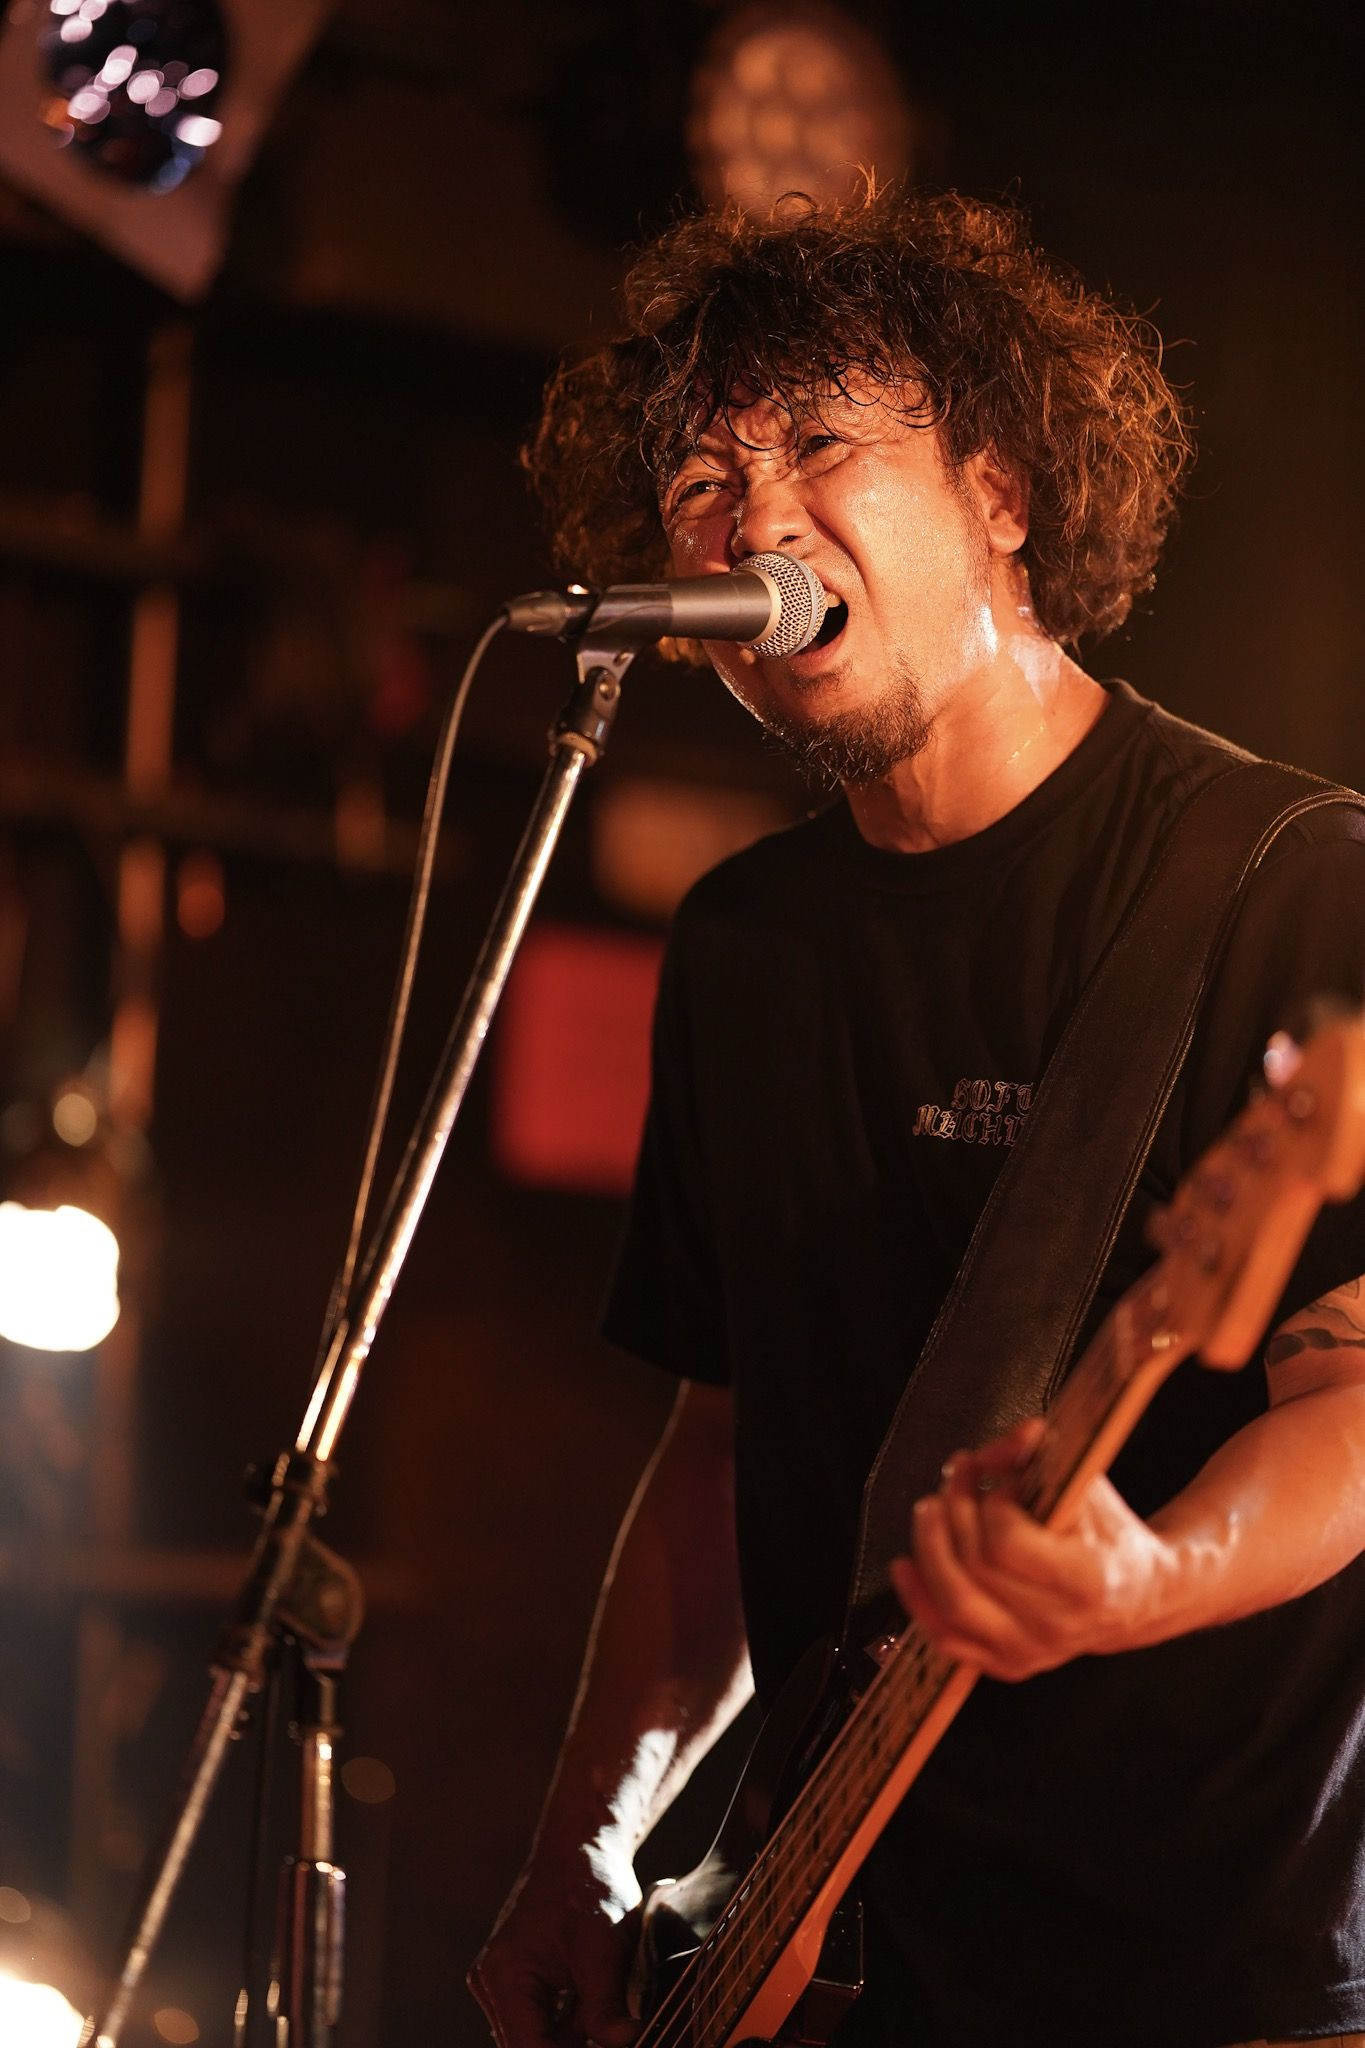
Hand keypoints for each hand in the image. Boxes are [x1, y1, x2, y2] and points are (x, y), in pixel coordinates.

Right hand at [468, 1847, 641, 2047]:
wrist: (582, 1848)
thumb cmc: (591, 1889)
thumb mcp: (605, 1951)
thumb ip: (607, 2009)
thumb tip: (626, 2043)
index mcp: (505, 1978)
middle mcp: (493, 1985)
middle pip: (531, 2047)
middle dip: (574, 2046)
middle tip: (613, 2027)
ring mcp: (501, 1984)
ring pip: (540, 2038)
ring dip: (575, 2036)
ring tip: (605, 2003)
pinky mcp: (517, 1982)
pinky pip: (543, 2021)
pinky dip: (572, 2022)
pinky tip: (595, 2001)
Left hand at [889, 1421, 1178, 1679]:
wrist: (1136, 1596)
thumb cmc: (1108, 1533)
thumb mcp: (1087, 1484)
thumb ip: (1043, 1456)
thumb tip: (1016, 1435)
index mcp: (1088, 1581)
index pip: (1007, 1542)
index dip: (993, 1502)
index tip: (1004, 1481)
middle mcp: (1059, 1627)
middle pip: (974, 1568)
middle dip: (954, 1511)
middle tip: (955, 1476)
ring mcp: (1033, 1652)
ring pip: (954, 1606)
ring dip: (929, 1549)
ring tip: (928, 1510)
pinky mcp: (1010, 1665)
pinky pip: (948, 1639)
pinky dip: (919, 1600)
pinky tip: (905, 1565)